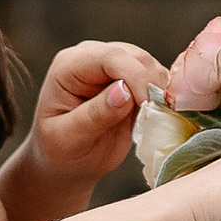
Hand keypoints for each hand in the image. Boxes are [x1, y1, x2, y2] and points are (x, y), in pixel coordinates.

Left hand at [0, 41, 171, 220]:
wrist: (66, 163)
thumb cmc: (60, 152)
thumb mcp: (69, 139)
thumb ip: (95, 115)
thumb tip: (124, 91)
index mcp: (69, 67)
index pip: (110, 57)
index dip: (134, 76)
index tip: (146, 106)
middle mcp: (92, 58)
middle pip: (135, 57)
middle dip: (149, 85)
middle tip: (151, 118)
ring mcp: (113, 66)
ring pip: (150, 65)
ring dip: (158, 91)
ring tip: (149, 120)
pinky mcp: (130, 79)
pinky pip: (156, 79)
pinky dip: (161, 96)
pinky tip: (153, 116)